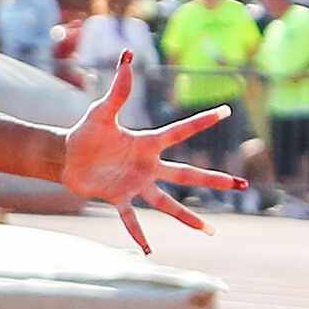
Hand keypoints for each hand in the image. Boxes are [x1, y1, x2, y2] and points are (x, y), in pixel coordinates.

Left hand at [61, 53, 243, 255]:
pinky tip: (148, 251)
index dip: (201, 121)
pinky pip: (131, 219)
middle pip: (187, 175)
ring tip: (210, 231)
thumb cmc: (85, 132)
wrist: (66, 156)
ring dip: (187, 218)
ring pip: (167, 204)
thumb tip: (126, 58)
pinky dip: (138, 234)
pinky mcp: (119, 198)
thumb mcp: (101, 111)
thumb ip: (118, 90)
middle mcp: (148, 166)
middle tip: (243, 186)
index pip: (179, 132)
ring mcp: (136, 185)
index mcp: (147, 144)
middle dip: (214, 181)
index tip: (226, 109)